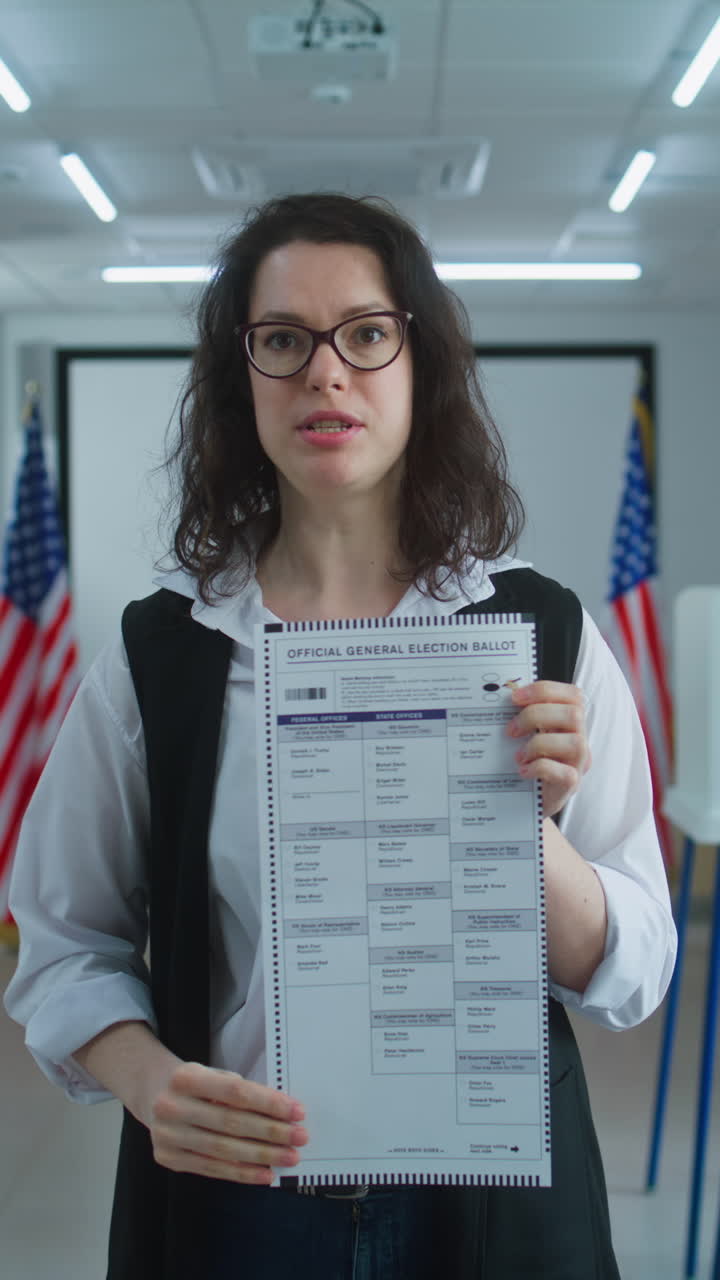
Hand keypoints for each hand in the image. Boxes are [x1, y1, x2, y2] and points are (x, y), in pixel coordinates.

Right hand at [149, 1061, 307, 1184]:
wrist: (152, 1093)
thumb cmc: (195, 1083)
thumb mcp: (213, 1074)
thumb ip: (242, 1091)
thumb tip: (283, 1114)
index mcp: (185, 1077)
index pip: (235, 1093)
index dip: (268, 1104)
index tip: (297, 1111)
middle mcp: (171, 1106)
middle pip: (230, 1123)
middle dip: (271, 1132)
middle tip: (299, 1137)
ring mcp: (167, 1135)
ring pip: (223, 1150)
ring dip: (261, 1156)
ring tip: (288, 1157)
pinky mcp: (167, 1158)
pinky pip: (211, 1169)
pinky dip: (241, 1173)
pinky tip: (264, 1174)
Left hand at [507, 680, 590, 817]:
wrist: (526, 802)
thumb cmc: (526, 762)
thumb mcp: (527, 736)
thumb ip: (524, 718)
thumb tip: (499, 701)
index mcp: (569, 722)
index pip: (573, 695)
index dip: (545, 690)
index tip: (515, 697)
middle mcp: (579, 739)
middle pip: (574, 714)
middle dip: (537, 715)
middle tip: (511, 730)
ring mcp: (579, 763)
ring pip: (575, 742)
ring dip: (539, 744)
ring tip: (518, 755)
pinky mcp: (571, 784)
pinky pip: (564, 773)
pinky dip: (539, 767)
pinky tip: (523, 771)